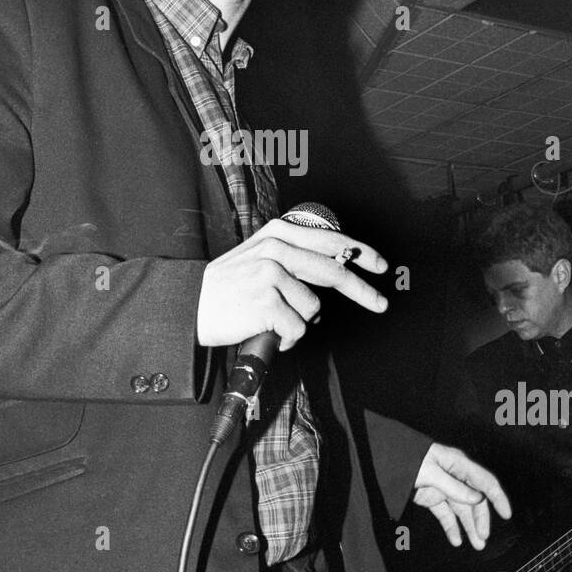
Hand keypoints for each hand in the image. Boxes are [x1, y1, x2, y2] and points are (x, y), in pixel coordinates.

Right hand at [196, 217, 387, 349]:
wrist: (190, 306)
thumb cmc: (229, 287)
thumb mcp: (259, 256)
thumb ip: (294, 255)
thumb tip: (336, 266)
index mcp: (277, 232)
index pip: (329, 240)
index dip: (360, 253)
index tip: (380, 266)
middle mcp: (276, 248)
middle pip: (334, 271)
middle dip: (363, 291)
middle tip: (381, 304)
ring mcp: (271, 274)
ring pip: (313, 308)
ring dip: (298, 323)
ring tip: (271, 320)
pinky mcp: (267, 302)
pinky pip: (297, 329)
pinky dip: (286, 339)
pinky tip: (266, 331)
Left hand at [413, 442, 511, 549]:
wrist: (384, 459)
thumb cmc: (408, 459)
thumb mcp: (431, 473)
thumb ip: (454, 487)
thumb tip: (478, 499)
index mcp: (459, 464)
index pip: (485, 482)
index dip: (498, 498)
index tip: (506, 514)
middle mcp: (455, 476)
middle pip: (475, 500)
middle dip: (481, 519)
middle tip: (483, 538)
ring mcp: (444, 487)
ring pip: (462, 509)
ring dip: (469, 527)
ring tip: (476, 545)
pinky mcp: (432, 497)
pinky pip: (446, 514)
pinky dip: (451, 527)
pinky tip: (456, 540)